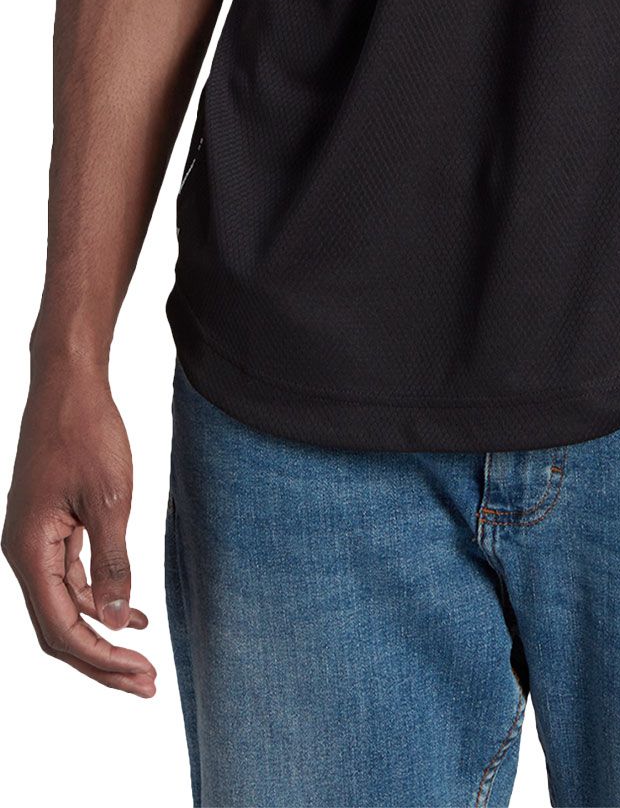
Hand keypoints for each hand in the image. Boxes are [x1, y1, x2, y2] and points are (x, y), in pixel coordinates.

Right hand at [2, 360, 155, 696]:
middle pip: (59, 627)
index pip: (61, 628)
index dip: (101, 659)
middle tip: (146, 685)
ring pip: (65, 605)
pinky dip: (99, 598)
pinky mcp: (50, 526)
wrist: (68, 383)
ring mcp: (35, 540)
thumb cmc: (86, 432)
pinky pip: (70, 577)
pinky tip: (132, 613)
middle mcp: (24, 552)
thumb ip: (113, 564)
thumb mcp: (111, 501)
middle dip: (101, 660)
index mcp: (29, 551)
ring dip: (102, 633)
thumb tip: (116, 620)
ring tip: (143, 660)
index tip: (140, 675)